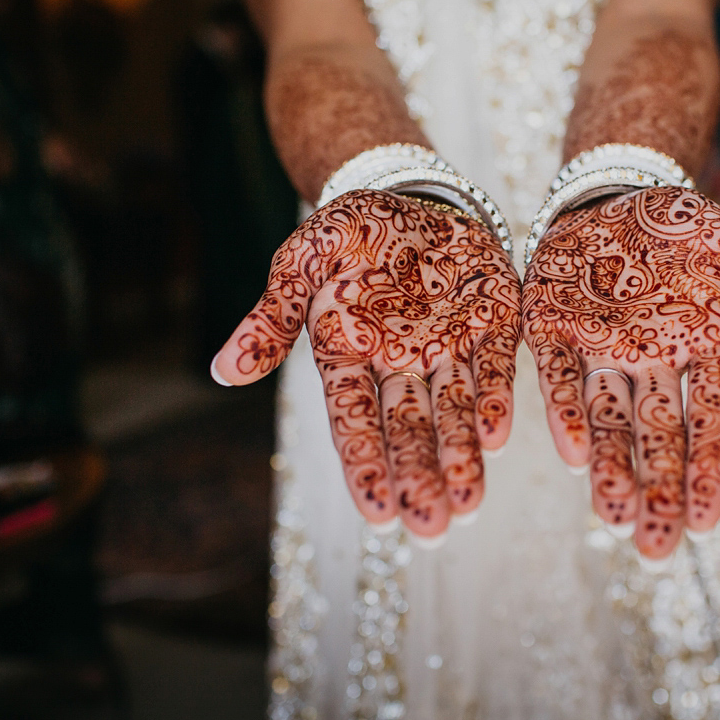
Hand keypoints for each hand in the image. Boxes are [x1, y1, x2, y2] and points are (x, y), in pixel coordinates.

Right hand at [213, 190, 520, 539]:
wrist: (407, 192)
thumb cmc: (346, 231)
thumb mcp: (301, 262)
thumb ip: (272, 317)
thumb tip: (222, 372)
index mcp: (348, 355)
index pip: (353, 420)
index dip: (366, 466)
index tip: (379, 515)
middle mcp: (398, 363)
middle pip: (408, 427)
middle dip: (420, 476)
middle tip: (433, 527)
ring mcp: (447, 346)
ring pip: (454, 410)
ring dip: (462, 456)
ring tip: (468, 505)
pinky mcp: (491, 322)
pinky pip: (495, 365)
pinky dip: (496, 398)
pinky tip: (497, 436)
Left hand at [523, 186, 719, 559]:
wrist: (619, 187)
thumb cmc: (688, 227)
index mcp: (702, 348)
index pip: (710, 420)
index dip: (708, 469)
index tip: (706, 520)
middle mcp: (652, 360)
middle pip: (656, 434)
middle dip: (657, 490)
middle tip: (654, 548)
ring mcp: (600, 346)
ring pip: (606, 417)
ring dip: (609, 469)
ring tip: (614, 519)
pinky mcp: (552, 327)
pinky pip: (557, 375)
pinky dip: (564, 411)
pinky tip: (572, 452)